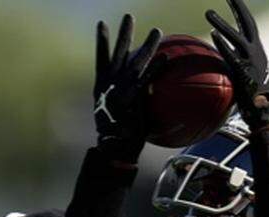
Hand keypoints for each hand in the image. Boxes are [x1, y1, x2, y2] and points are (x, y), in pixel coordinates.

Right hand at [93, 15, 162, 162]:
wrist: (113, 148)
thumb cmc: (117, 136)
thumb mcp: (116, 116)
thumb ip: (125, 102)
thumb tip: (138, 99)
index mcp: (102, 86)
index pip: (101, 58)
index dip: (101, 41)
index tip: (101, 24)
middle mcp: (109, 84)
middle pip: (118, 53)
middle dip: (123, 34)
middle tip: (128, 16)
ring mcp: (121, 90)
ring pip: (135, 62)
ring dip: (147, 46)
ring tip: (158, 31)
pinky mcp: (133, 98)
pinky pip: (147, 80)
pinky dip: (156, 68)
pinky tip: (166, 57)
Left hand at [206, 0, 268, 129]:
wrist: (264, 112)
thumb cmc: (253, 97)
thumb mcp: (244, 76)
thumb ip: (233, 65)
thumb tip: (217, 64)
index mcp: (257, 50)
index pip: (249, 26)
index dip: (240, 12)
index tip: (232, 0)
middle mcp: (256, 51)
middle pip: (247, 23)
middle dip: (237, 8)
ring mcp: (251, 60)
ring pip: (237, 36)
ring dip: (222, 23)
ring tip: (208, 12)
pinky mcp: (245, 71)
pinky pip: (232, 54)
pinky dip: (223, 43)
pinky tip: (212, 34)